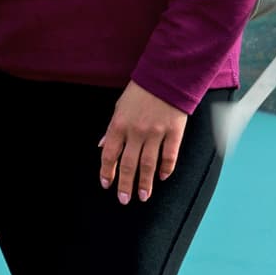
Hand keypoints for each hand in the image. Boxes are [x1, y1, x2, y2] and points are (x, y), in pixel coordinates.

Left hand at [99, 85, 190, 202]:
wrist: (167, 75)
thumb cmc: (141, 91)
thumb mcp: (120, 107)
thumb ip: (111, 129)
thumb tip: (101, 146)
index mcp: (119, 124)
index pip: (109, 154)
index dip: (107, 172)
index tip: (106, 184)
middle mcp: (136, 131)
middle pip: (128, 164)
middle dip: (125, 185)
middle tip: (124, 199)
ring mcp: (156, 133)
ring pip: (148, 164)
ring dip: (145, 183)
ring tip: (143, 197)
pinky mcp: (174, 132)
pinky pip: (169, 156)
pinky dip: (166, 168)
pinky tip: (162, 177)